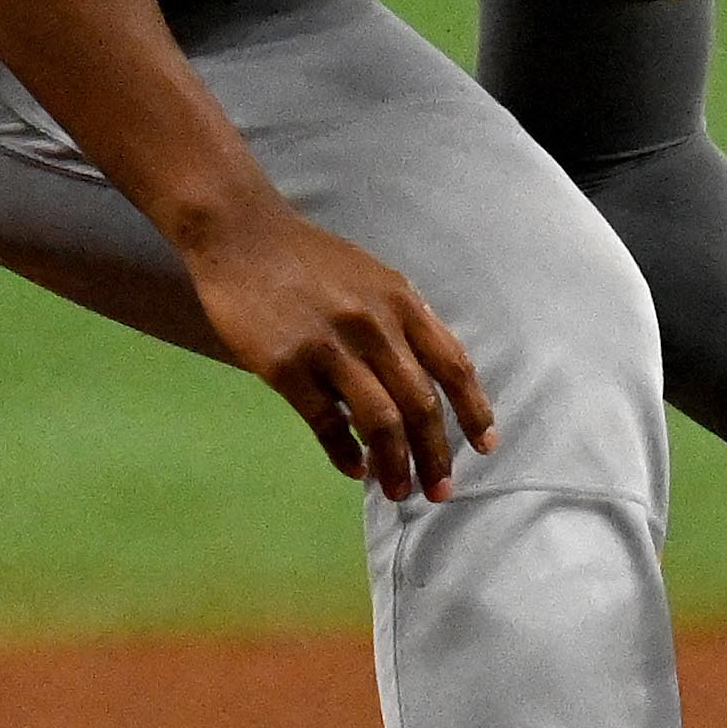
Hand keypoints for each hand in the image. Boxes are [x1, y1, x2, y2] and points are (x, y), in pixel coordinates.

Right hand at [180, 198, 496, 502]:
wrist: (242, 235)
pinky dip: (345, 453)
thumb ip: (404, 322)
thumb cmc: (310, 259)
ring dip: (395, 465)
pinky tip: (354, 469)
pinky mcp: (287, 367)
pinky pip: (326, 422)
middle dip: (436, 455)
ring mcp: (330, 348)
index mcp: (401, 303)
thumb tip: (429, 378)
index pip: (453, 365)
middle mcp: (374, 326)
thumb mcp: (374, 277)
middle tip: (441, 490)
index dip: (474, 411)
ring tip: (398, 492)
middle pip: (420, 404)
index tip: (484, 447)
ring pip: (380, 421)